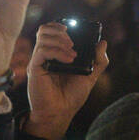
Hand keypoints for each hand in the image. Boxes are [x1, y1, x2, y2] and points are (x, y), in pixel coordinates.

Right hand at [24, 25, 110, 139]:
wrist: (60, 113)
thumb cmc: (71, 97)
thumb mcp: (90, 77)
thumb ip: (98, 61)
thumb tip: (103, 43)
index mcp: (55, 54)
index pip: (52, 31)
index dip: (60, 25)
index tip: (73, 29)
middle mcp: (45, 55)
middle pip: (44, 29)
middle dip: (60, 30)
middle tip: (72, 42)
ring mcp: (39, 61)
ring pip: (43, 37)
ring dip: (60, 41)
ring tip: (72, 53)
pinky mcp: (35, 68)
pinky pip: (42, 51)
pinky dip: (57, 51)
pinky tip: (69, 60)